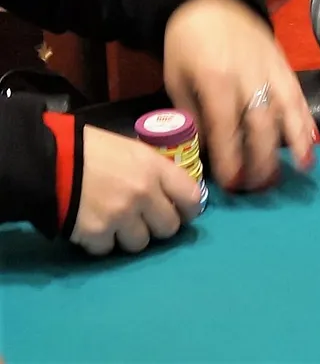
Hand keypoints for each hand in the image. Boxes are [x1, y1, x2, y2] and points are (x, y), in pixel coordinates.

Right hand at [71, 125, 202, 255]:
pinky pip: (108, 250)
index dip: (189, 209)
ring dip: (129, 236)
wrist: (49, 160)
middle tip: (144, 220)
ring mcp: (120, 216)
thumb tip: (168, 190)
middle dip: (158, 226)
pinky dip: (101, 242)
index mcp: (156, 169)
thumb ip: (153, 171)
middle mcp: (144, 194)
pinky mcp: (96, 234)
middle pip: (169, 227)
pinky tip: (93, 227)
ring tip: (115, 223)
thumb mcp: (131, 150)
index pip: (192, 198)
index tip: (182, 212)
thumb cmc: (90, 148)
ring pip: (140, 243)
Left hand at [163, 0, 317, 192]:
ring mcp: (271, 69)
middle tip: (260, 184)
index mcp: (216, 79)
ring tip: (303, 166)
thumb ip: (191, 113)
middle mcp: (248, 75)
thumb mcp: (175, 79)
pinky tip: (313, 140)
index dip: (230, 157)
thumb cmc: (187, 44)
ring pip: (287, 108)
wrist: (211, 2)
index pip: (226, 126)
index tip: (231, 182)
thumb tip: (205, 149)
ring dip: (296, 140)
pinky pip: (298, 95)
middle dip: (262, 157)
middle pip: (260, 122)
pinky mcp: (284, 65)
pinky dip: (307, 119)